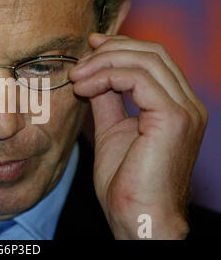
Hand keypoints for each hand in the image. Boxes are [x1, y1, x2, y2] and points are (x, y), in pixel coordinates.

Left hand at [69, 33, 207, 238]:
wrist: (136, 217)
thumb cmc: (125, 182)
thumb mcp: (111, 130)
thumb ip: (107, 101)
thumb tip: (93, 76)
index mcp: (175, 105)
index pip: (153, 59)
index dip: (120, 47)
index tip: (90, 46)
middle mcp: (186, 103)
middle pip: (152, 52)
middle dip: (110, 50)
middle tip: (80, 60)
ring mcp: (184, 110)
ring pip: (146, 60)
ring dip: (103, 63)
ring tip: (76, 77)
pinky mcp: (174, 118)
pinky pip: (138, 79)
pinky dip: (106, 77)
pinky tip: (84, 89)